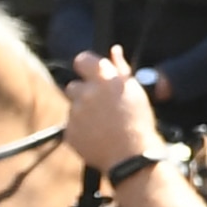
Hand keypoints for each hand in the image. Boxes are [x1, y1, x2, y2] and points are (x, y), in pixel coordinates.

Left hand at [62, 49, 160, 172]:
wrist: (131, 156)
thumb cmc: (138, 122)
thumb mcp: (135, 91)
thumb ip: (120, 68)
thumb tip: (114, 50)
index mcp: (104, 79)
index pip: (82, 60)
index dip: (84, 66)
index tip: (89, 74)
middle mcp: (87, 93)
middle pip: (73, 86)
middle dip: (83, 94)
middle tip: (99, 106)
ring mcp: (75, 113)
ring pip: (73, 108)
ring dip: (82, 113)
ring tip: (102, 125)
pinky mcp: (69, 131)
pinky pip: (70, 127)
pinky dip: (80, 131)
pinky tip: (97, 136)